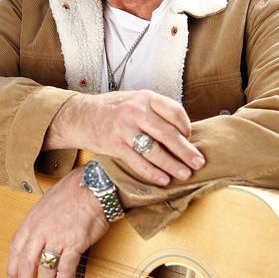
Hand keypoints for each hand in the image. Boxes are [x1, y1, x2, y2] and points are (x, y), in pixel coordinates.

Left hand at [6, 167, 108, 277]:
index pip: (15, 249)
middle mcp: (41, 231)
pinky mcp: (74, 243)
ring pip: (46, 269)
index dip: (12, 268)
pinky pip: (67, 267)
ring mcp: (57, 238)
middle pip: (27, 264)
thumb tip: (38, 236)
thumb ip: (40, 221)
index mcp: (31, 221)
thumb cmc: (73, 190)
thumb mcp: (47, 203)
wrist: (94, 186)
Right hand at [45, 90, 204, 185]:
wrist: (79, 116)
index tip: (190, 139)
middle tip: (199, 163)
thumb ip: (155, 110)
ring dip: (172, 165)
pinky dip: (152, 173)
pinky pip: (138, 162)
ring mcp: (124, 128)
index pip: (174, 111)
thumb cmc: (111, 109)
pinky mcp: (114, 145)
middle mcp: (136, 111)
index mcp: (145, 97)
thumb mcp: (135, 100)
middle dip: (186, 151)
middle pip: (168, 134)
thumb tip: (181, 130)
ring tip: (184, 174)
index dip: (186, 127)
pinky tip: (163, 179)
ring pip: (154, 151)